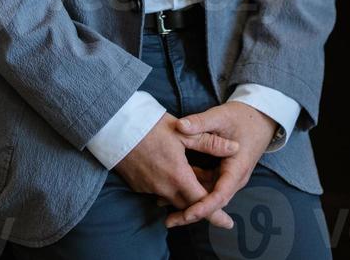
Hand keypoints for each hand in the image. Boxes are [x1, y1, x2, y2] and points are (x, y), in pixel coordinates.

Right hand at [113, 112, 239, 228]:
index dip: (216, 213)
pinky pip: (159, 193)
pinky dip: (170, 189)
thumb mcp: (183, 131)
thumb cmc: (150, 126)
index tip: (228, 223)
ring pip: (173, 199)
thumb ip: (210, 142)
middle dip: (201, 206)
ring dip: (185, 196)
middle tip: (214, 202)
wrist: (115, 127)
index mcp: (178, 176)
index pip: (202, 201)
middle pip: (188, 204)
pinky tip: (173, 174)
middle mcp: (163, 188)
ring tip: (196, 184)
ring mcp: (149, 188)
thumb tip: (235, 148)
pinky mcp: (138, 185)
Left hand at [164, 102, 277, 228]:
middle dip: (191, 211)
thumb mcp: (221, 116)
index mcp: (237, 168)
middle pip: (213, 202)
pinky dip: (193, 186)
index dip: (203, 206)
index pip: (220, 195)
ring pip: (209, 195)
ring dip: (190, 200)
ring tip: (163, 203)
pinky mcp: (223, 173)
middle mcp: (234, 178)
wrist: (260, 118)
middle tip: (168, 221)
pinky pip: (207, 185)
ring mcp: (229, 177)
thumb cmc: (243, 117)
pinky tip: (175, 186)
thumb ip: (200, 122)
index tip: (186, 214)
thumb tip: (179, 125)